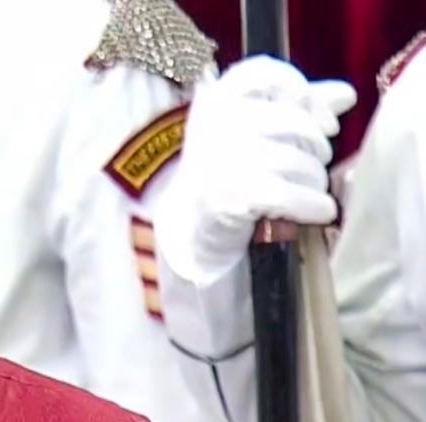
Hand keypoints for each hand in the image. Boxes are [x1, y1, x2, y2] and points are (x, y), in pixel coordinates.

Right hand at [157, 56, 356, 281]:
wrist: (196, 226)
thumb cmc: (232, 171)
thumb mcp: (258, 131)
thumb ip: (299, 108)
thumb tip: (346, 94)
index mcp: (218, 98)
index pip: (267, 73)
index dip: (305, 93)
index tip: (323, 121)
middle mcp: (215, 122)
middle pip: (296, 122)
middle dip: (317, 148)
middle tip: (312, 164)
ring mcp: (220, 160)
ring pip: (300, 162)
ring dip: (316, 182)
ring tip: (310, 192)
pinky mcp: (230, 197)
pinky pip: (292, 195)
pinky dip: (314, 206)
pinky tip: (320, 211)